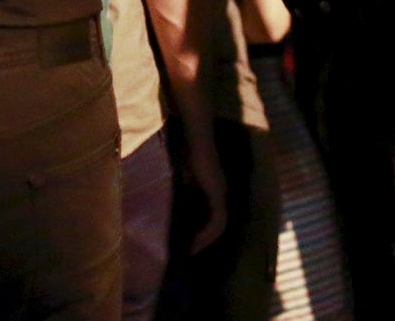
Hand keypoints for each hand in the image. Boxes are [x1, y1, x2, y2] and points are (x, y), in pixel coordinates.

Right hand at [184, 128, 228, 252]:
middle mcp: (220, 194)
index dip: (203, 233)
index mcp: (213, 191)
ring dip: (207, 240)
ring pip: (219, 225)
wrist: (195, 140)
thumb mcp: (184, 178)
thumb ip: (184, 191)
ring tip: (192, 251)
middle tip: (191, 254)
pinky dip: (208, 232)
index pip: (213, 218)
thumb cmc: (188, 154)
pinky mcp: (218, 194)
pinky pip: (218, 220)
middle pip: (218, 224)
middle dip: (205, 240)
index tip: (189, 245)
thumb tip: (173, 207)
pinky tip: (196, 241)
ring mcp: (221, 194)